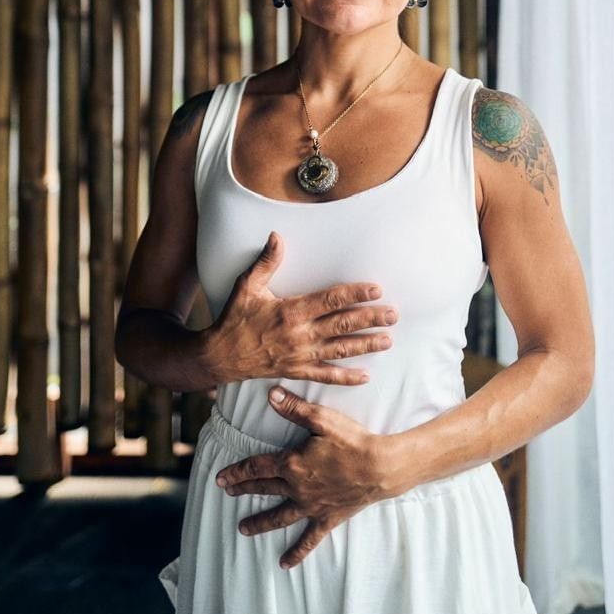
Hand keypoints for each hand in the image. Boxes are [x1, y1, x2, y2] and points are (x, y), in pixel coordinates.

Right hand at [209, 231, 398, 385]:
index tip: (376, 289)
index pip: (331, 299)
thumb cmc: (234, 318)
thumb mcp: (247, 286)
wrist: (219, 357)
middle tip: (394, 314)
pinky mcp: (297, 371)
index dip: (355, 294)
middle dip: (370, 318)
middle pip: (343, 324)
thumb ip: (266, 262)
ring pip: (340, 350)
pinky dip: (346, 377)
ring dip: (366, 345)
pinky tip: (365, 375)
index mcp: (291, 311)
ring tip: (388, 340)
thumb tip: (276, 236)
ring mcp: (300, 355)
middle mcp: (300, 334)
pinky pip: (326, 376)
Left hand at [215, 386, 400, 567]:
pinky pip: (309, 540)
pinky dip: (296, 552)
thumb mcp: (322, 419)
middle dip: (243, 490)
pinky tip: (284, 564)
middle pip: (264, 489)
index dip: (237, 471)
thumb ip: (295, 409)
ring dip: (260, 523)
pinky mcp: (327, 518)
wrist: (380, 467)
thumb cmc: (352, 440)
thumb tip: (270, 394)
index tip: (220, 478)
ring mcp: (311, 506)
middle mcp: (297, 488)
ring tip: (242, 529)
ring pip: (279, 517)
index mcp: (292, 464)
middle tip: (226, 494)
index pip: (257, 467)